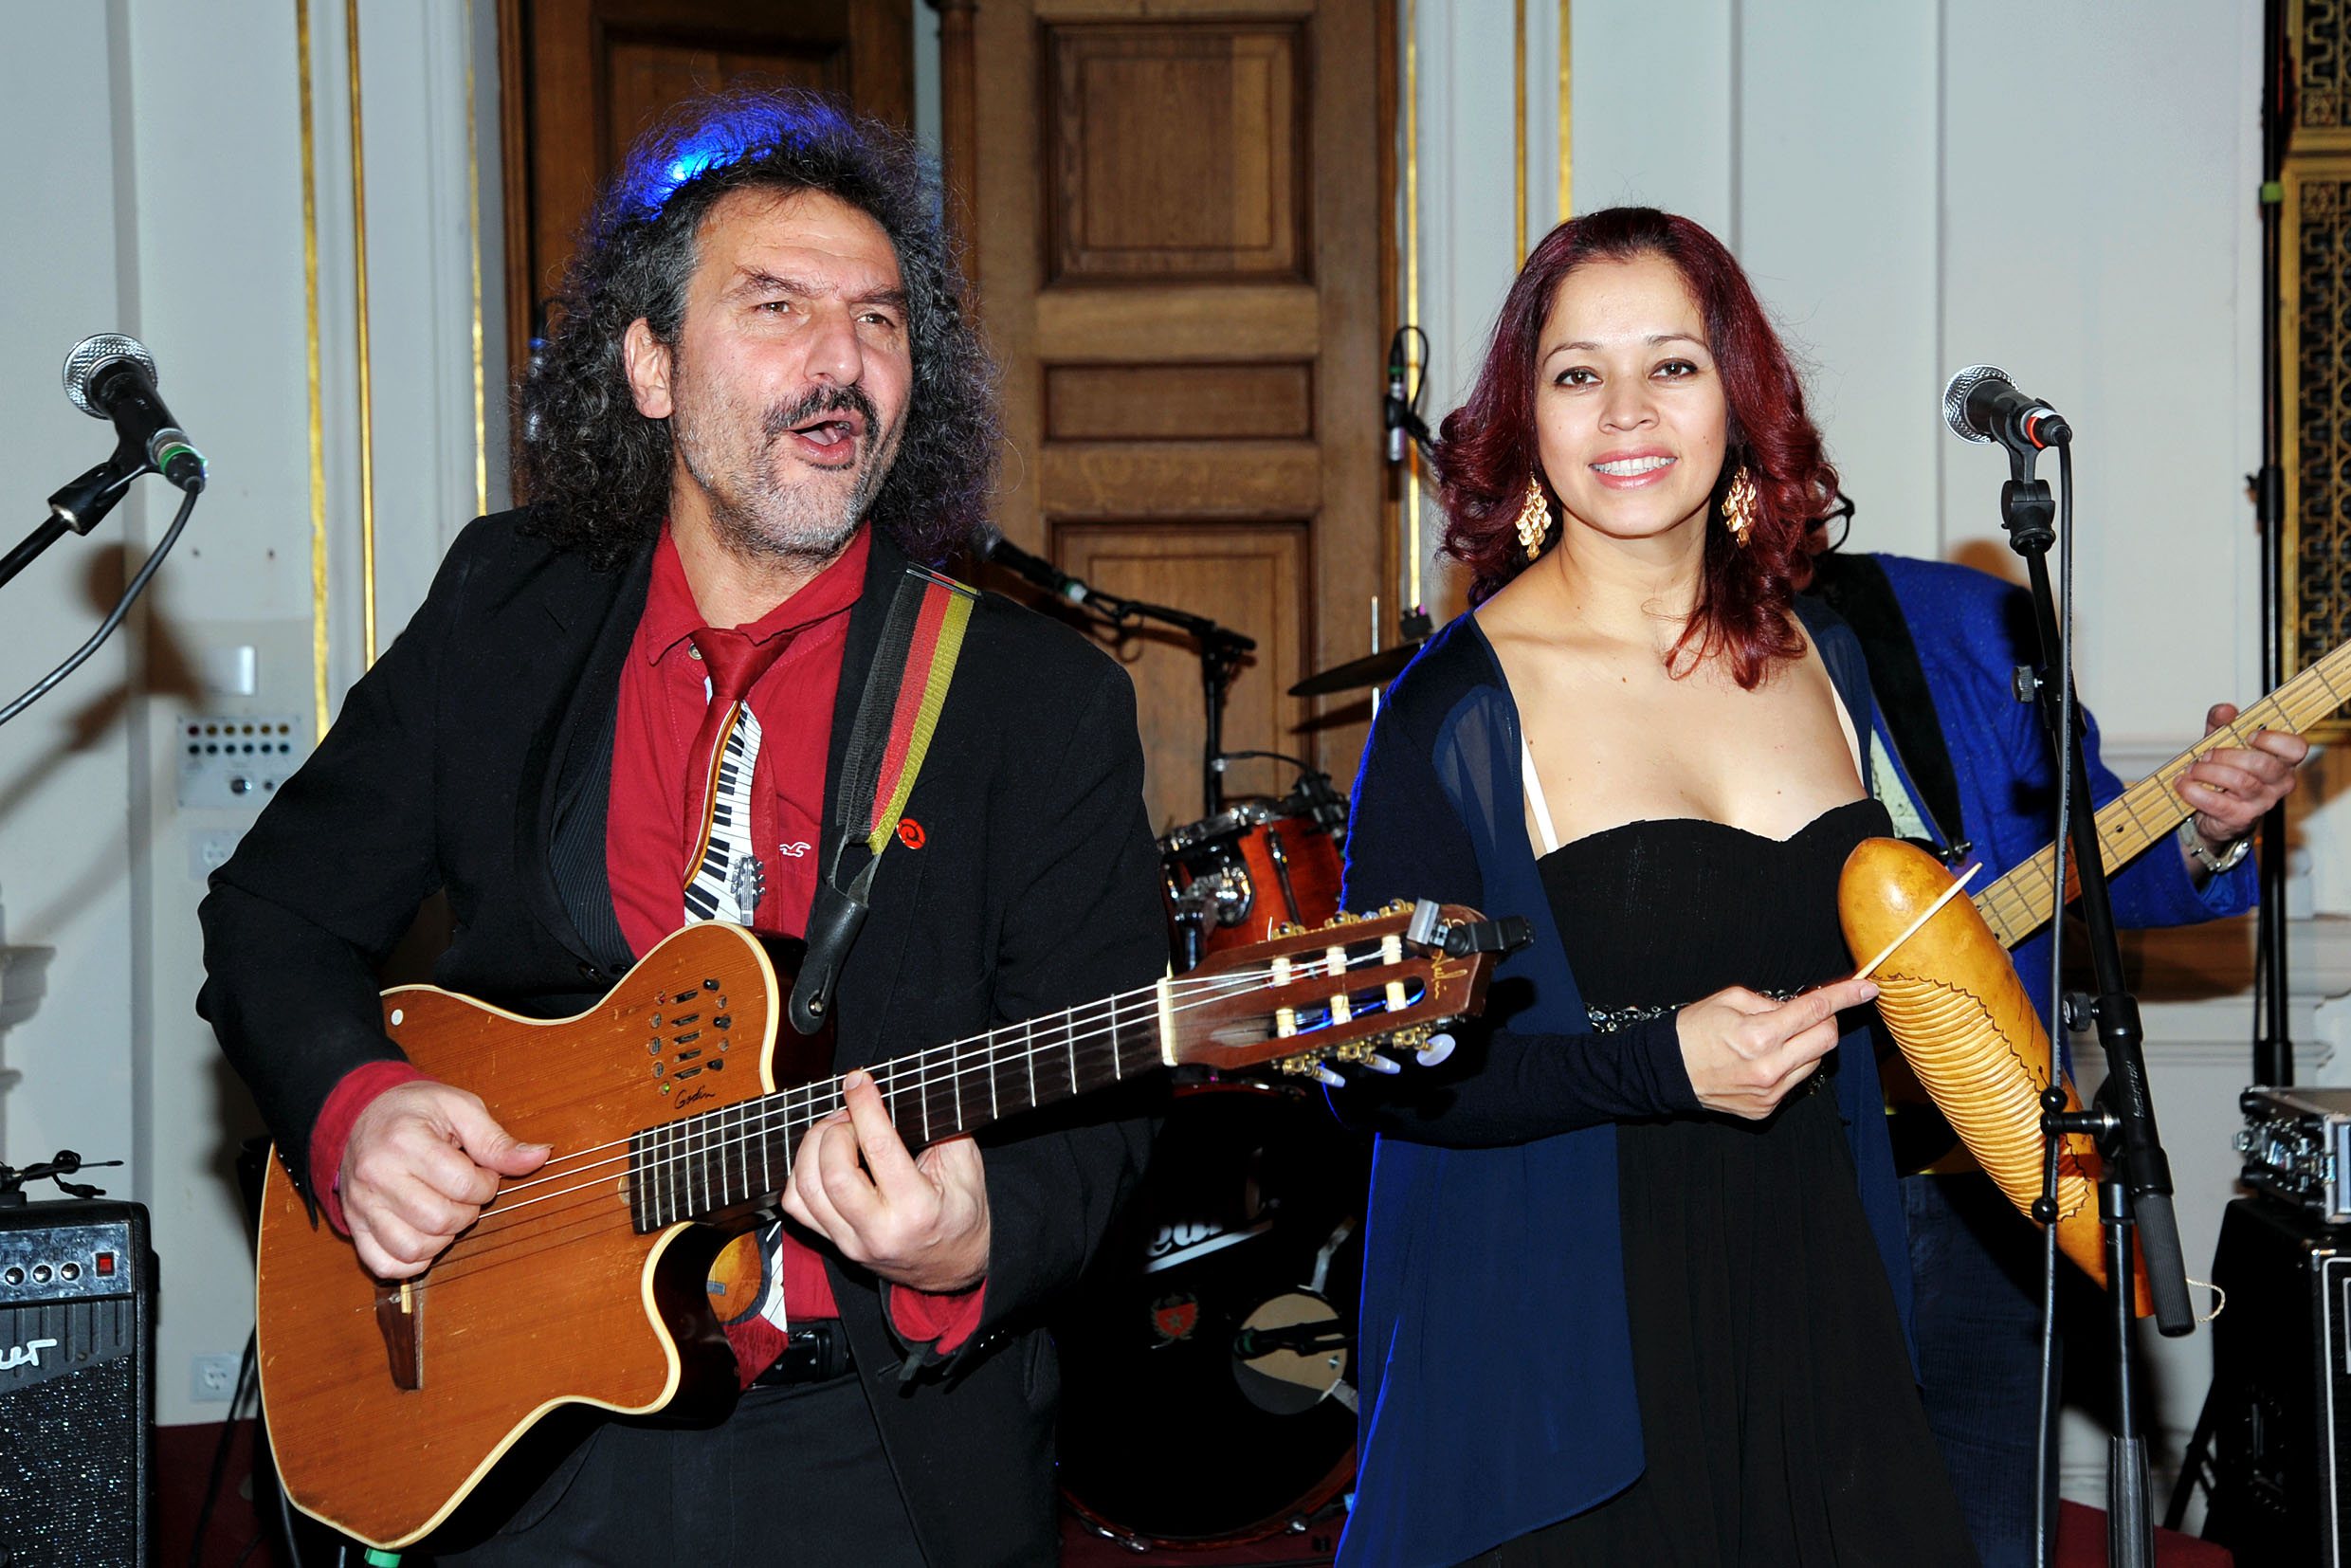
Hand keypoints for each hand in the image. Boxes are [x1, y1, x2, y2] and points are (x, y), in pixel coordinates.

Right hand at [339, 1081, 549, 1279]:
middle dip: (468, 1211)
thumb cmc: (415, 1109)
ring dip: (443, 1238)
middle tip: (466, 1193)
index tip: (483, 1173)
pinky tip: (425, 1235)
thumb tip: (539, 1157)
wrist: (361, 1113)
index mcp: (404, 1142)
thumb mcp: (460, 1109)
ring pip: (413, 1249)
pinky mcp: (354, 1225)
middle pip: (440, 1220)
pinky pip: (385, 1264)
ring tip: (446, 1210)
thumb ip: (497, 1140)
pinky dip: (412, 1261)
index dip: (487, 1184)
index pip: (463, 1185)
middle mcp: (376, 1177)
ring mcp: (361, 1205)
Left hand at [780, 1069, 990, 1293]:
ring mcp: (851, 1242)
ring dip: (812, 1147)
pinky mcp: (835, 1245)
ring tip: (835, 1132)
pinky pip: (796, 1206)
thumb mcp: (966, 1167)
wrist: (953, 1267)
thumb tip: (900, 1094)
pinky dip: (800, 1173)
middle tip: (851, 1116)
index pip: (879, 1149)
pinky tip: (821, 1159)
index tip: (858, 1081)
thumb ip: (939, 1129)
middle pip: (833, 1173)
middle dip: (835, 1130)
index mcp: (917, 1209)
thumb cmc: (960, 1212)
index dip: (864, 1107)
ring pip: (805, 1189)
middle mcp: (878, 1231)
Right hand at [1675, 977, 1878, 1120]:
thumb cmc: (1693, 1030)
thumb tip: (1801, 1007)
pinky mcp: (1766, 1108)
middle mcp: (1769, 1067)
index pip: (1816, 1010)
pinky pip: (1795, 1081)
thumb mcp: (1729, 1000)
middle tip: (1805, 1014)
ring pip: (1815, 1062)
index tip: (1867, 988)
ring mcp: (1770, 1092)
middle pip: (1826, 1038)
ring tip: (1774, 1041)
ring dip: (1805, 1045)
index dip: (1845, 996)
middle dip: (1824, 1021)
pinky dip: (1788, 1066)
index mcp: (1759, 1035)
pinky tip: (1762, 1062)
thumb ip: (1771, 1002)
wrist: (1666, 1071)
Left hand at [2177, 703, 2307, 854]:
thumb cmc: (2226, 771)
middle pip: (2262, 764)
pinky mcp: (2241, 817)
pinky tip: (2183, 784)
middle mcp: (2279, 783)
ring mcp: (2262, 802)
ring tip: (2192, 768)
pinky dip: (2193, 790)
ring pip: (2240, 781)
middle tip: (2206, 755)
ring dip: (2208, 771)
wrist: (2216, 812)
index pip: (2296, 748)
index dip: (2273, 739)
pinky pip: (2217, 802)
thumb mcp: (2224, 742)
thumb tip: (2225, 710)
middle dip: (2227, 755)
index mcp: (2283, 761)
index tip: (2249, 735)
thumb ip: (2223, 723)